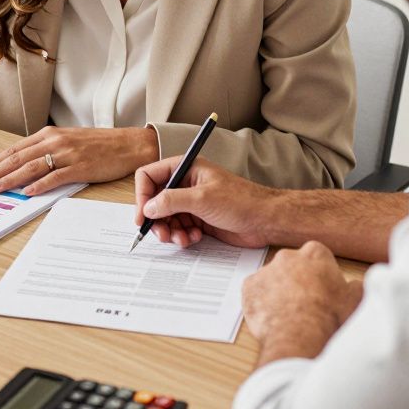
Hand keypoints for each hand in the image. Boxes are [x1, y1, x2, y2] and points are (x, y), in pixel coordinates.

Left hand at [0, 126, 157, 195]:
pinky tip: (26, 192)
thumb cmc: (97, 144)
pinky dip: (40, 185)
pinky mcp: (80, 167)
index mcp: (48, 134)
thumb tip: (21, 167)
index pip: (14, 150)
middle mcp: (54, 141)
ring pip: (31, 167)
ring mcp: (67, 154)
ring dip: (10, 179)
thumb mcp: (66, 141)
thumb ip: (45, 151)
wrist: (127, 144)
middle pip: (17, 158)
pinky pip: (55, 177)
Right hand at [134, 157, 279, 248]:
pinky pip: (179, 228)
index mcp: (185, 169)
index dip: (142, 196)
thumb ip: (171, 201)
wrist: (266, 221)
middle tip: (162, 234)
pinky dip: (182, 236)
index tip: (142, 216)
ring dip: (169, 231)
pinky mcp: (198, 219)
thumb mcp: (202, 199)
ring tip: (181, 239)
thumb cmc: (241, 201)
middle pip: (155, 200)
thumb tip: (148, 207)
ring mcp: (191, 203)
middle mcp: (185, 184)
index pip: (150, 176)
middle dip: (156, 219)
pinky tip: (194, 238)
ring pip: (165, 218)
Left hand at [242, 241, 362, 363]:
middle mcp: (288, 257)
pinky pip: (255, 292)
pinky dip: (261, 302)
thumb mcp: (355, 300)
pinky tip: (273, 316)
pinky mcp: (249, 286)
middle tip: (306, 302)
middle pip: (292, 265)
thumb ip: (356, 287)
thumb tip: (357, 286)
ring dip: (279, 291)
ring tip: (290, 314)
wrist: (300, 335)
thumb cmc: (329, 317)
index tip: (322, 288)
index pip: (317, 256)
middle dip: (298, 280)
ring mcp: (266, 270)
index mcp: (315, 254)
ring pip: (273, 279)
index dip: (320, 274)